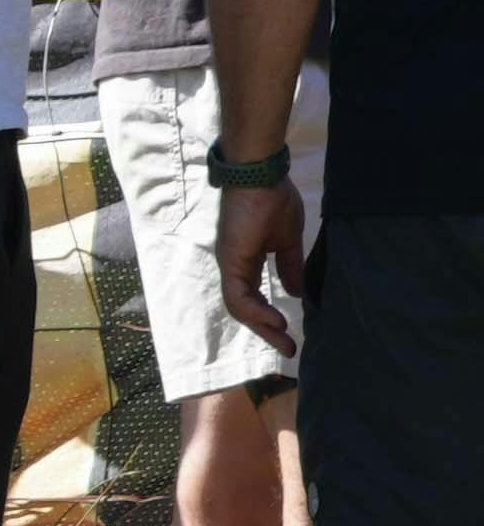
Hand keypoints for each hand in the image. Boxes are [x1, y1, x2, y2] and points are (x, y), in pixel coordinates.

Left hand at [221, 182, 311, 363]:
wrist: (261, 176)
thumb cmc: (273, 201)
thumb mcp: (287, 242)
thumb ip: (289, 267)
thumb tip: (296, 292)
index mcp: (245, 262)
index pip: (253, 298)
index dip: (269, 318)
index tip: (290, 335)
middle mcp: (234, 265)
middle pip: (244, 308)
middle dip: (266, 330)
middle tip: (288, 348)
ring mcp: (229, 262)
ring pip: (239, 306)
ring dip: (261, 326)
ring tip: (284, 338)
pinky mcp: (230, 258)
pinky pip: (238, 294)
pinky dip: (255, 310)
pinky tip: (275, 320)